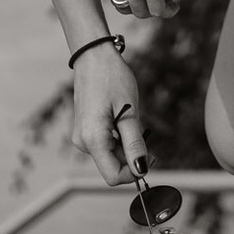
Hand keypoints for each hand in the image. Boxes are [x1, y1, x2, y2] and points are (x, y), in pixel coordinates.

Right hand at [70, 45, 146, 183]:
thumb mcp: (129, 111)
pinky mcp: (84, 129)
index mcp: (92, 140)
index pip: (113, 176)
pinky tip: (122, 117)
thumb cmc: (112, 78)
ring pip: (109, 154)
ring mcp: (81, 136)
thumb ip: (135, 143)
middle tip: (145, 131)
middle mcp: (82, 142)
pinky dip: (117, 137)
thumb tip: (142, 170)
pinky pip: (104, 143)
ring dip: (125, 144)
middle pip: (112, 166)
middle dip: (132, 156)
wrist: (93, 56)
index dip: (134, 172)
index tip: (152, 156)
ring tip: (130, 118)